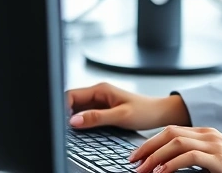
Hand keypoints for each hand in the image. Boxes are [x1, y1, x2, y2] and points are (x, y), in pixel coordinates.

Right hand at [65, 82, 190, 130]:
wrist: (159, 113)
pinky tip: (83, 130)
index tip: (63, 122)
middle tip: (65, 129)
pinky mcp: (103, 110)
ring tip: (74, 131)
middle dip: (66, 114)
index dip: (62, 108)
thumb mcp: (120, 116)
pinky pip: (86, 115)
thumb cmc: (145, 111)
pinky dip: (82, 122)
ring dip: (74, 119)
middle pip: (71, 102)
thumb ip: (96, 118)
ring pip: (77, 110)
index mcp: (100, 89)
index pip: (70, 95)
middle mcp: (97, 94)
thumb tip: (74, 120)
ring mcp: (99, 102)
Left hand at [128, 125, 221, 172]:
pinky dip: (170, 164)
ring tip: (142, 170)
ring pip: (175, 142)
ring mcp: (214, 145)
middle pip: (169, 133)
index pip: (171, 131)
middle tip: (133, 162)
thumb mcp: (215, 159)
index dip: (151, 142)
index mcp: (206, 133)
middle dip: (147, 147)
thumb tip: (168, 167)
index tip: (137, 156)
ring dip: (154, 157)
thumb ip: (195, 158)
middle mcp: (208, 135)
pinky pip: (189, 157)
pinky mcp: (218, 159)